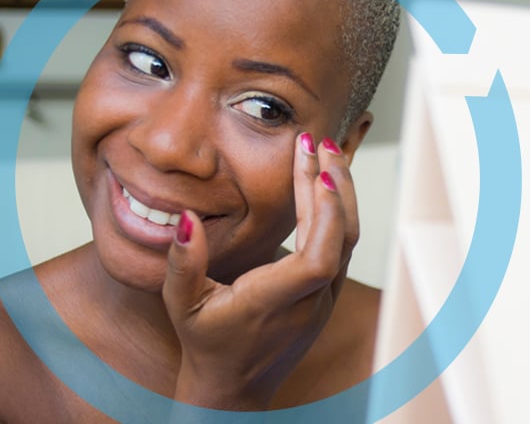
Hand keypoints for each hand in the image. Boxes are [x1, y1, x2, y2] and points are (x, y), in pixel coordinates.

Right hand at [161, 133, 359, 409]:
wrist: (233, 386)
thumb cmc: (206, 343)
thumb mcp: (182, 305)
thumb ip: (183, 263)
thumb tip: (186, 219)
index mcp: (274, 304)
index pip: (316, 261)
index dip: (325, 217)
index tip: (318, 174)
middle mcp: (309, 303)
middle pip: (340, 240)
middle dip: (335, 186)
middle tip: (318, 142)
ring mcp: (324, 300)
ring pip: (348, 241)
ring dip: (340, 194)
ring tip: (326, 152)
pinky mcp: (327, 294)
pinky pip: (342, 246)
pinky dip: (337, 210)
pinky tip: (327, 181)